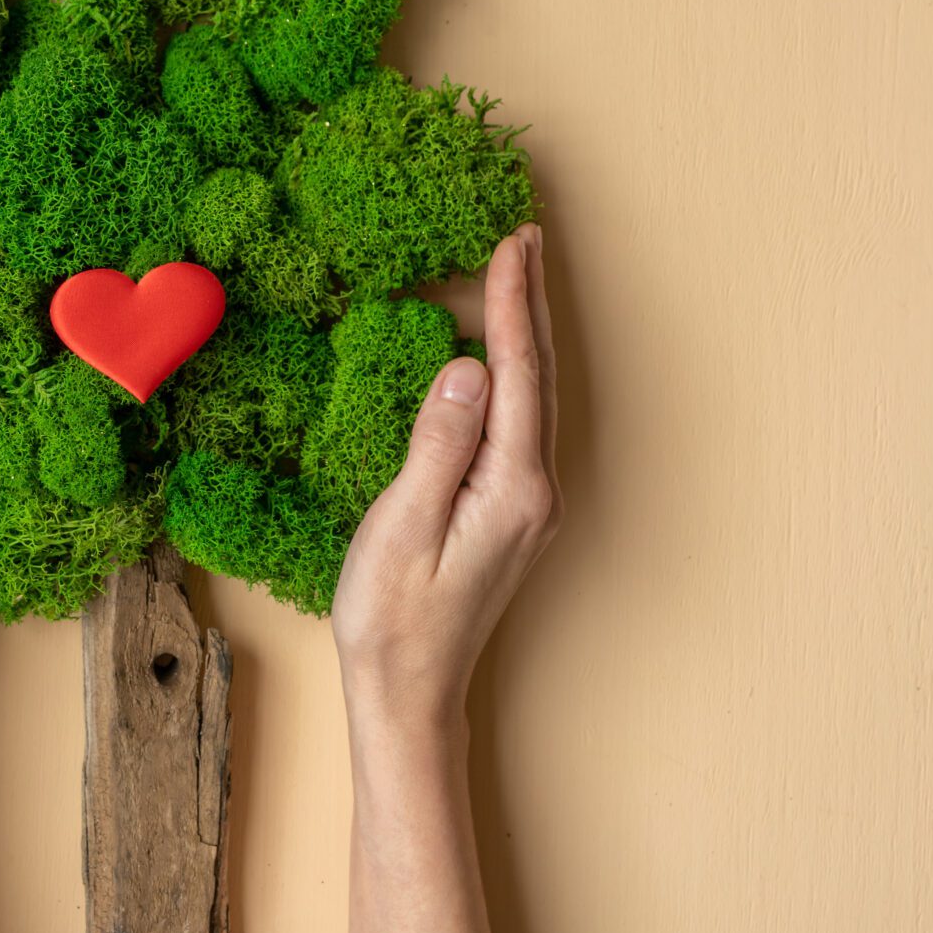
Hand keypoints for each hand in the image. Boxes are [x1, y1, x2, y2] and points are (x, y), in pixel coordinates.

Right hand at [331, 223, 559, 732]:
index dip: (511, 304)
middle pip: (539, 377)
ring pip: (532, 397)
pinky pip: (518, 422)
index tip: (511, 244)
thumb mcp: (404, 525)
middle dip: (529, 303)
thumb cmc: (394, 619)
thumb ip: (439, 444)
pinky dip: (512, 373)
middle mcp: (535, 491)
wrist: (408, 695)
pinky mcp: (510, 513)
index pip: (517, 373)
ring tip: (514, 277)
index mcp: (513, 488)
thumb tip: (467, 368)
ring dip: (524, 333)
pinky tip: (495, 359)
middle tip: (525, 238)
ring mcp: (528, 504)